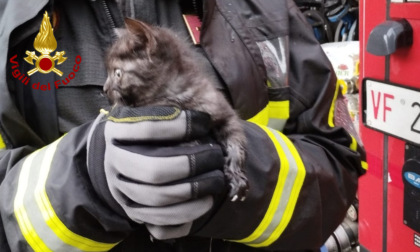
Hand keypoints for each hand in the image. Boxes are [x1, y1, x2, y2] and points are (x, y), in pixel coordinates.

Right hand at [86, 106, 226, 239]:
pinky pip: (159, 224)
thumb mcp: (151, 112)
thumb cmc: (147, 131)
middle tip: (215, 156)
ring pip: (158, 200)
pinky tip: (204, 201)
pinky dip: (186, 216)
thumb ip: (171, 111)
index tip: (204, 122)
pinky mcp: (133, 213)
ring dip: (194, 191)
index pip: (147, 128)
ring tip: (217, 180)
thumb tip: (207, 117)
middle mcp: (114, 162)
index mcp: (116, 132)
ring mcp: (122, 191)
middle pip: (154, 170)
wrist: (122, 155)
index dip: (180, 125)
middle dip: (192, 165)